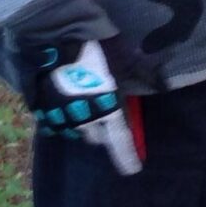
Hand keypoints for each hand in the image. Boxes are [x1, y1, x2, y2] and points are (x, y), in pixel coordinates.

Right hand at [31, 40, 140, 175]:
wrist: (53, 36)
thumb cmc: (94, 47)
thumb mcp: (123, 58)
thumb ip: (142, 74)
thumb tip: (163, 86)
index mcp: (108, 108)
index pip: (120, 140)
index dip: (127, 157)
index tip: (133, 170)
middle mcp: (85, 118)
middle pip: (97, 136)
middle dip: (104, 131)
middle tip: (106, 116)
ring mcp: (62, 115)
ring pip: (76, 131)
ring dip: (83, 125)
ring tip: (85, 109)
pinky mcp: (42, 109)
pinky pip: (56, 123)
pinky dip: (63, 119)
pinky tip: (65, 106)